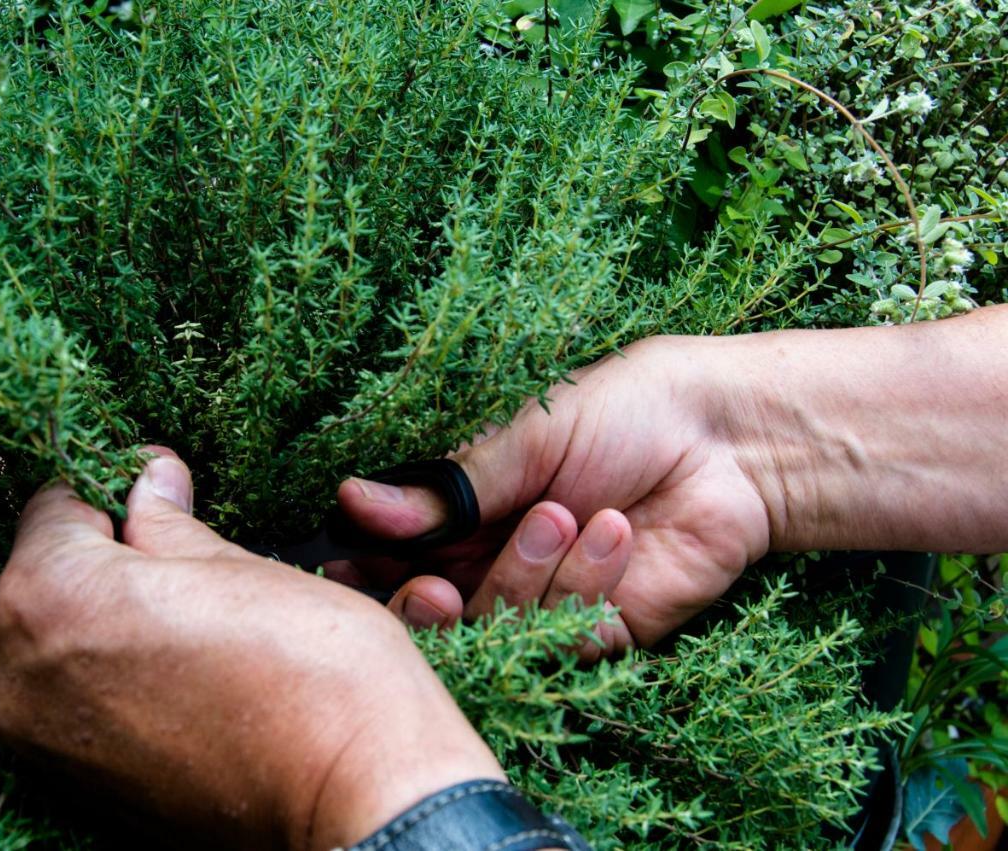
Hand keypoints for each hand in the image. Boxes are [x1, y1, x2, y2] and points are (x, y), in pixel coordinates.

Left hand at [0, 447, 503, 849]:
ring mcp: (43, 743)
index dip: (117, 482)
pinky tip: (186, 669)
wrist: (363, 802)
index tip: (165, 482)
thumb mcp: (240, 566)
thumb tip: (147, 483)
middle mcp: (18, 677)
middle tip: (193, 553)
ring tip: (197, 619)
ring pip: (62, 641)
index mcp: (50, 599)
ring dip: (115, 616)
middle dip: (112, 554)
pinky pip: (78, 699)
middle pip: (49, 578)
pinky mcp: (75, 787)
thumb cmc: (316, 675)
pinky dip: (117, 672)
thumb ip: (169, 522)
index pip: (56, 506)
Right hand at [332, 337, 771, 654]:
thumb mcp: (524, 441)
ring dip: (526, 574)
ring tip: (568, 513)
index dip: (373, 572)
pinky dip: (585, 587)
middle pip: (436, 612)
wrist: (727, 441)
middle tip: (433, 586)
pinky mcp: (606, 628)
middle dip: (427, 607)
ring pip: (499, 626)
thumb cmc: (625, 415)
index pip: (401, 556)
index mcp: (473, 512)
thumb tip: (353, 501)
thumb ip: (444, 489)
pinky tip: (618, 534)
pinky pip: (567, 638)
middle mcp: (502, 561)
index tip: (345, 570)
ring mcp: (552, 598)